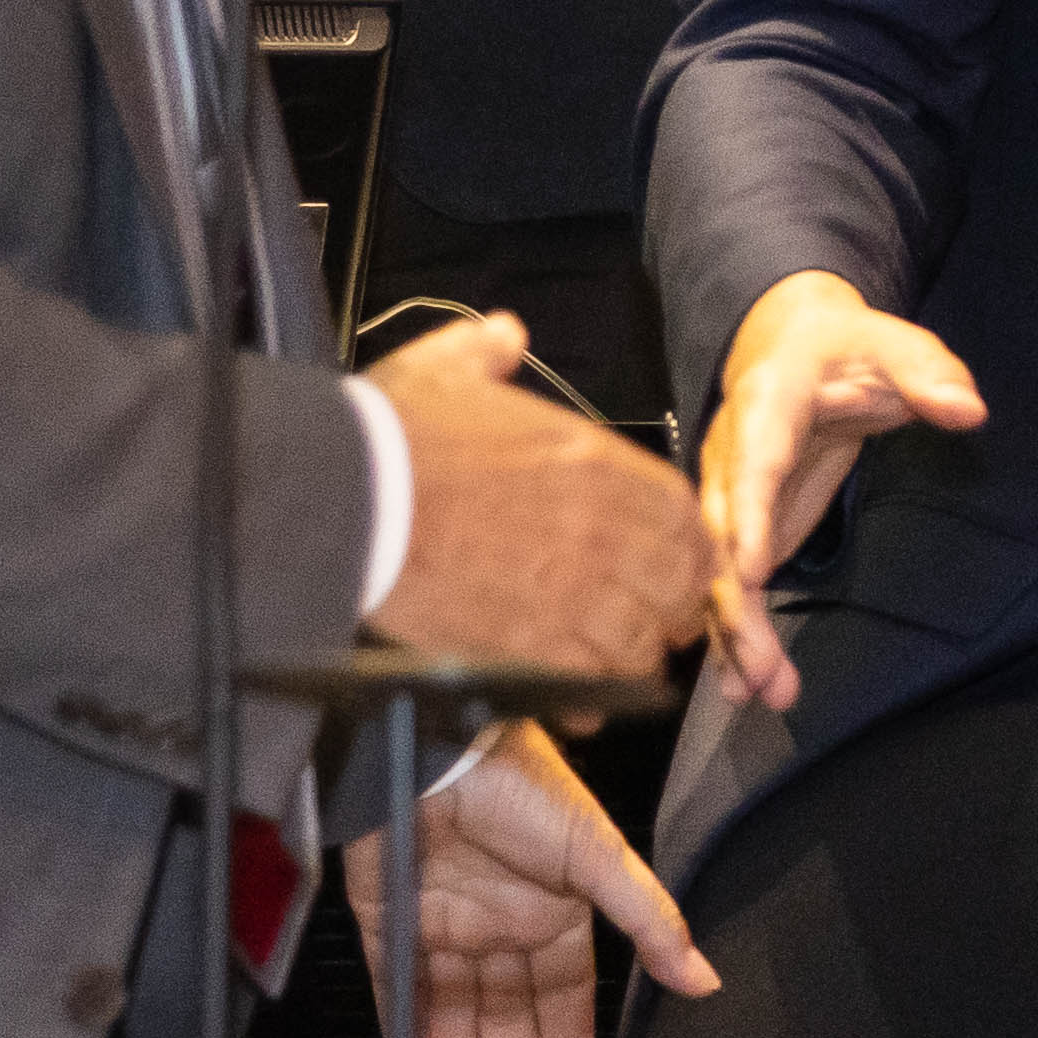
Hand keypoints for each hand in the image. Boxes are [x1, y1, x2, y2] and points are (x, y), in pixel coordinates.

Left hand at [345, 717, 716, 1037]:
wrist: (434, 746)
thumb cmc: (522, 786)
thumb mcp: (597, 857)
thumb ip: (648, 920)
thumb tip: (705, 977)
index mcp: (552, 908)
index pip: (564, 994)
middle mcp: (500, 921)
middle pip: (508, 1014)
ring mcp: (444, 919)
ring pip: (454, 1011)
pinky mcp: (389, 916)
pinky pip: (396, 987)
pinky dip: (405, 1033)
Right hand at [372, 313, 716, 672]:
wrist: (352, 500)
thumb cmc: (397, 435)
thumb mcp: (447, 366)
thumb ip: (487, 350)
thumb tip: (504, 336)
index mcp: (595, 460)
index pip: (683, 516)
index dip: (685, 548)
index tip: (673, 563)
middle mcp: (601, 529)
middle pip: (676, 587)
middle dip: (670, 608)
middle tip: (652, 620)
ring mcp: (572, 593)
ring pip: (641, 645)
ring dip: (632, 657)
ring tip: (613, 662)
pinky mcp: (533, 648)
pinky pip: (591, 687)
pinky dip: (592, 700)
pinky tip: (580, 701)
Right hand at [695, 272, 986, 714]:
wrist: (787, 343)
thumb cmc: (847, 346)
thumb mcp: (894, 344)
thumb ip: (928, 375)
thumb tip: (968, 410)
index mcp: (764, 407)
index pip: (753, 467)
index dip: (749, 521)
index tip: (751, 576)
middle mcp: (728, 458)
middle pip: (723, 537)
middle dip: (736, 605)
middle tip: (762, 670)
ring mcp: (729, 498)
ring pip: (718, 570)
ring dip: (734, 634)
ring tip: (759, 694)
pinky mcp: (744, 529)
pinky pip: (731, 582)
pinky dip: (734, 631)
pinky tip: (741, 685)